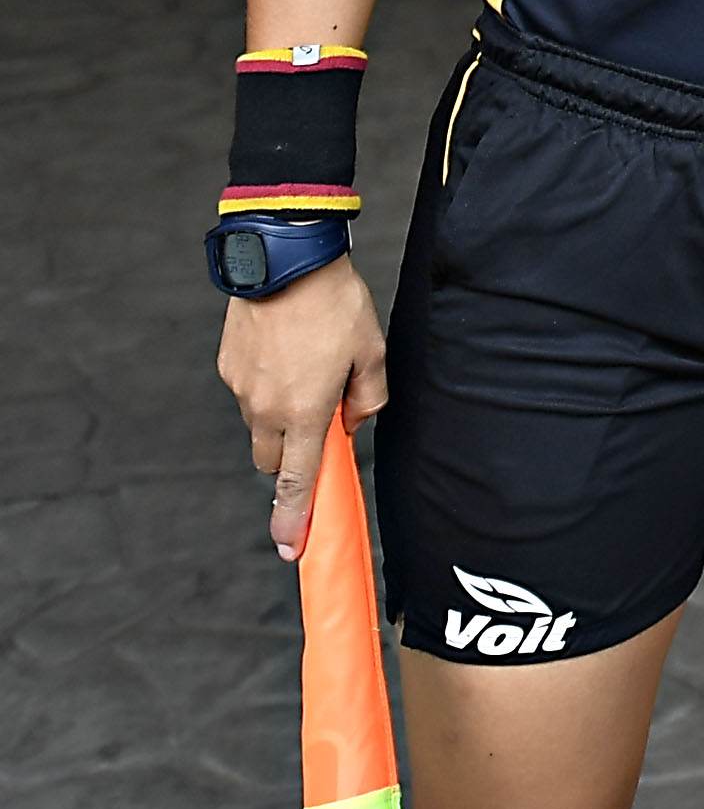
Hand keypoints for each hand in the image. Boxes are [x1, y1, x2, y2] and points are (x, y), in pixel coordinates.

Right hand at [217, 255, 388, 557]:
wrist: (285, 260)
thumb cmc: (335, 305)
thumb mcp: (372, 351)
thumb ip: (369, 397)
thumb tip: (354, 422)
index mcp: (305, 411)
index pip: (297, 479)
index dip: (293, 518)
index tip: (289, 548)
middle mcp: (266, 408)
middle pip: (272, 459)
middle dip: (291, 456)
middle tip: (319, 420)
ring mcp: (241, 389)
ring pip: (259, 425)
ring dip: (280, 416)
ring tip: (307, 368)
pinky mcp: (226, 367)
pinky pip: (248, 392)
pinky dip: (266, 387)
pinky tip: (286, 351)